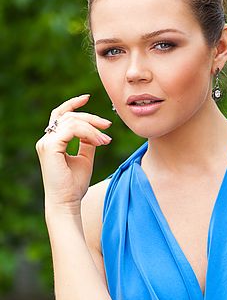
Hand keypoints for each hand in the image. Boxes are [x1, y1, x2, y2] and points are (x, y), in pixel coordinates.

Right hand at [35, 94, 112, 211]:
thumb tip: (96, 132)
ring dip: (92, 128)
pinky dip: (88, 133)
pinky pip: (72, 130)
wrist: (67, 202)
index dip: (73, 104)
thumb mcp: (85, 158)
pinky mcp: (50, 147)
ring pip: (72, 121)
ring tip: (106, 140)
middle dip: (90, 117)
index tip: (87, 98)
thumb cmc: (75, 184)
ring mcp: (46, 143)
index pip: (60, 115)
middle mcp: (46, 140)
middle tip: (108, 125)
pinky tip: (99, 142)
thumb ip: (87, 143)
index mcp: (52, 141)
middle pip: (68, 115)